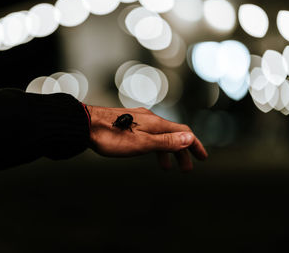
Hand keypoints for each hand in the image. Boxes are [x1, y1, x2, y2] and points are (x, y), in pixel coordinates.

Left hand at [86, 105, 207, 171]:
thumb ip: (166, 141)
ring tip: (167, 168)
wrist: (85, 125)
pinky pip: (147, 135)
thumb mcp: (142, 143)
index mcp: (156, 123)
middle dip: (182, 151)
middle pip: (173, 134)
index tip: (202, 158)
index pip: (183, 133)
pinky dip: (153, 146)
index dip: (194, 145)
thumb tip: (189, 138)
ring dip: (167, 151)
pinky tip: (147, 152)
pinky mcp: (127, 123)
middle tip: (186, 169)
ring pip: (159, 135)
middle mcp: (149, 119)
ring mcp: (138, 120)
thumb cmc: (111, 136)